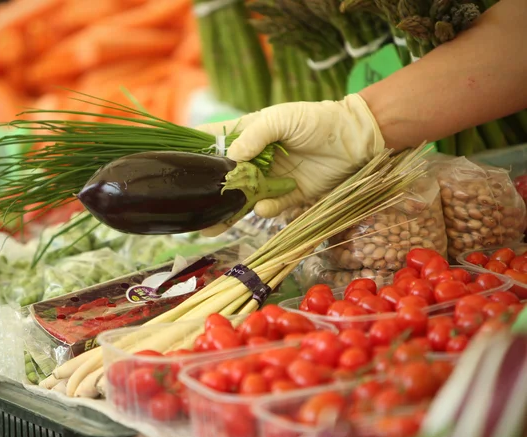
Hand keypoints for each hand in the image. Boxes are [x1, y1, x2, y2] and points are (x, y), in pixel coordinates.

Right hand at [197, 94, 384, 235]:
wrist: (354, 139)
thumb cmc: (316, 120)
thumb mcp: (281, 118)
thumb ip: (255, 136)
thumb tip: (232, 157)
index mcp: (248, 136)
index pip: (214, 143)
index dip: (195, 153)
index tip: (174, 164)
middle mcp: (255, 160)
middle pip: (224, 178)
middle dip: (207, 193)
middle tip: (189, 208)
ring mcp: (270, 180)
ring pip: (242, 199)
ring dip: (227, 212)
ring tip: (210, 226)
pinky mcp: (288, 196)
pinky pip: (270, 208)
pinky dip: (264, 210)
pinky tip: (263, 207)